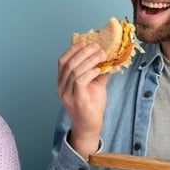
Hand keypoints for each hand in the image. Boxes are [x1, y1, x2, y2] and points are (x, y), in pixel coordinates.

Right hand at [57, 41, 108, 158]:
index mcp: (62, 82)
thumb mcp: (95, 84)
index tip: (85, 41)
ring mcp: (67, 95)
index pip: (62, 62)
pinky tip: (99, 69)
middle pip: (68, 64)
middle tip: (96, 46)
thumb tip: (108, 56)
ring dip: (89, 60)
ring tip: (101, 55)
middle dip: (83, 52)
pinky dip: (90, 73)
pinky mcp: (76, 101)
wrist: (89, 127)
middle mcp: (61, 87)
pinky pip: (80, 82)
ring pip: (74, 71)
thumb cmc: (91, 106)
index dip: (72, 50)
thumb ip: (98, 71)